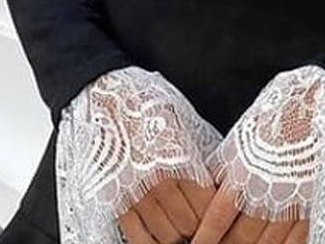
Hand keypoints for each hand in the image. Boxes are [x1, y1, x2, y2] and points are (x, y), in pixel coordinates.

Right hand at [56, 65, 223, 243]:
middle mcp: (159, 181)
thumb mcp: (182, 120)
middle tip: (204, 228)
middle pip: (190, 225)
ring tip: (184, 234)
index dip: (217, 214)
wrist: (104, 95)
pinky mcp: (114, 201)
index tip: (220, 217)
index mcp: (180, 159)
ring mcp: (135, 194)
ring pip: (166, 236)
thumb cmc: (146, 103)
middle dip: (199, 228)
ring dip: (178, 237)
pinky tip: (160, 240)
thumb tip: (218, 181)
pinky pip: (137, 238)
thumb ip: (198, 154)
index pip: (208, 204)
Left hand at [197, 65, 324, 243]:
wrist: (317, 106)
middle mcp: (266, 195)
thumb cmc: (277, 117)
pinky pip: (295, 242)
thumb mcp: (242, 137)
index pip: (217, 220)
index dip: (205, 238)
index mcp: (244, 175)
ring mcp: (291, 204)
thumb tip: (207, 190)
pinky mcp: (313, 207)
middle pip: (240, 239)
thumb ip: (223, 168)